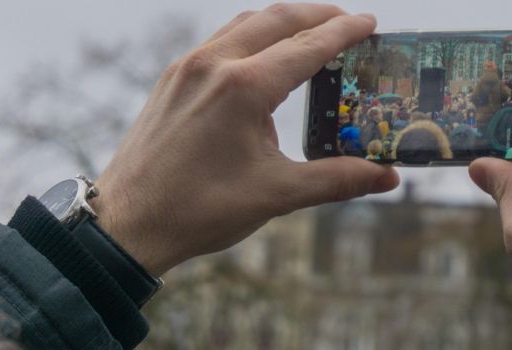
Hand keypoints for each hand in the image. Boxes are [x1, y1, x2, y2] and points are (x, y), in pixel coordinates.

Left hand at [90, 4, 398, 276]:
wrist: (126, 222)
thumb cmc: (198, 209)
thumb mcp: (277, 194)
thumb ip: (337, 179)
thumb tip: (386, 176)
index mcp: (243, 87)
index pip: (308, 46)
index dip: (345, 33)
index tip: (370, 23)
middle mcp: (213, 64)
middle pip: (277, 19)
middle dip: (318, 15)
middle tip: (349, 22)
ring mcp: (188, 68)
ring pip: (245, 23)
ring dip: (283, 22)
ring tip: (312, 33)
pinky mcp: (173, 79)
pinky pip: (221, 41)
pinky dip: (253, 37)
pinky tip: (264, 60)